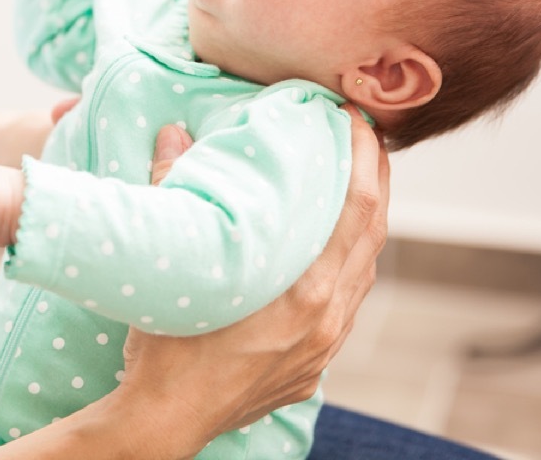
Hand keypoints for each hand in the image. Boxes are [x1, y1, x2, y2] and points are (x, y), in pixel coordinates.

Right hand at [117, 105, 389, 441]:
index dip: (365, 158)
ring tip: (358, 184)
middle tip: (368, 137)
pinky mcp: (313, 367)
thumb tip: (174, 133)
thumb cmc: (164, 346)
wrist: (164, 421)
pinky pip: (347, 305)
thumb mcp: (171, 262)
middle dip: (376, 179)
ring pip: (364, 272)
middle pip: (373, 235)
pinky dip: (350, 266)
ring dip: (367, 224)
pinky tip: (334, 252)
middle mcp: (326, 318)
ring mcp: (324, 347)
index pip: (357, 207)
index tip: (359, 120)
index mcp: (303, 289)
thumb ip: (174, 188)